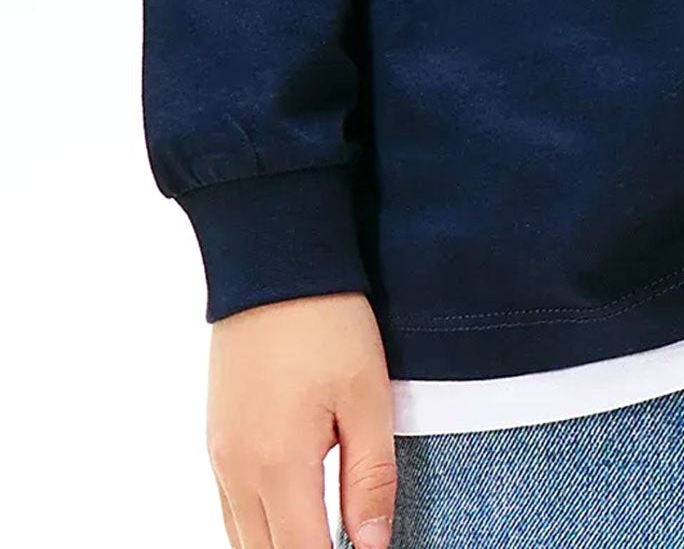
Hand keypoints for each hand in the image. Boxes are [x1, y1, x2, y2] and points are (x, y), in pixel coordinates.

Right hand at [207, 291, 396, 548]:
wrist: (272, 259)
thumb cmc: (327, 321)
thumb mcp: (367, 396)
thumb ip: (370, 479)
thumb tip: (373, 547)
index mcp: (278, 467)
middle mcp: (237, 472)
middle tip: (350, 541)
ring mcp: (219, 456)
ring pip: (243, 538)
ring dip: (281, 546)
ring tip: (324, 533)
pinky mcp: (216, 437)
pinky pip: (231, 509)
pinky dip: (259, 527)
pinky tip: (291, 518)